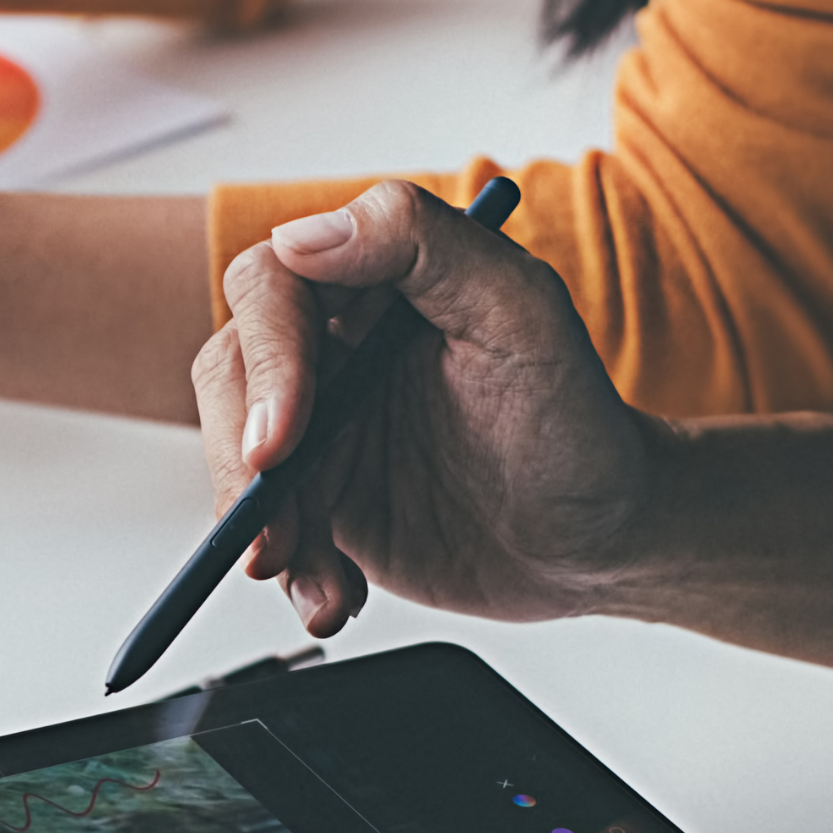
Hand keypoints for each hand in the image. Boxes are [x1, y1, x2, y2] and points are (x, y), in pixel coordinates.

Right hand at [191, 180, 668, 638]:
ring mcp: (322, 425)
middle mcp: (336, 345)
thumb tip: (307, 234)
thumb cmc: (578, 422)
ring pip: (238, 460)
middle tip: (274, 530)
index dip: (266, 362)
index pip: (274, 288)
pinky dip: (294, 574)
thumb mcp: (524, 313)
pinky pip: (269, 530)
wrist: (600, 541)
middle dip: (240, 459)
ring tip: (322, 583)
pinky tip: (337, 597)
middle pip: (233, 376)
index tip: (283, 440)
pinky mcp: (324, 499)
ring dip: (263, 531)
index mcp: (376, 280)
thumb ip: (423, 244)